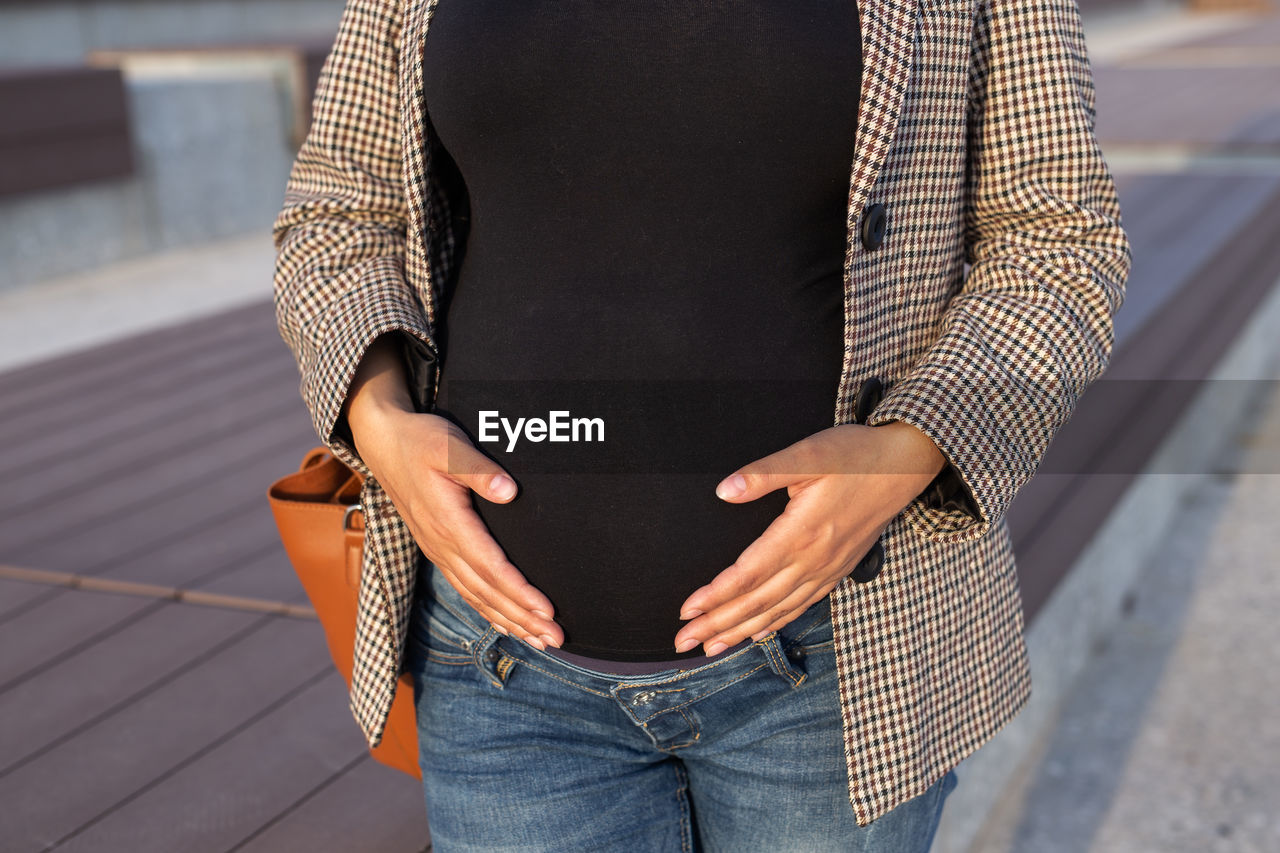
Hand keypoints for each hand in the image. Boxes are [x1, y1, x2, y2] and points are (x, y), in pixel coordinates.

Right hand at [345, 335, 562, 649]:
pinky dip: (487, 611)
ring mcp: (438, 550)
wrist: (383, 442)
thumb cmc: (421, 440)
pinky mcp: (437, 549)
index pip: (490, 567)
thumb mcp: (449, 446)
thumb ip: (478, 469)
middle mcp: (442, 544)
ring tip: (540, 640)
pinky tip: (506, 625)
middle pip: (487, 591)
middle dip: (522, 618)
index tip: (546, 609)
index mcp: (448, 522)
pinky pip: (465, 589)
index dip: (519, 591)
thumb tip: (509, 491)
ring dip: (509, 621)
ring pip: (476, 596)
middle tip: (555, 638)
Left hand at [672, 420, 945, 655]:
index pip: (748, 575)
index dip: (715, 596)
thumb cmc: (854, 455)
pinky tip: (756, 633)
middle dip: (717, 624)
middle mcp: (814, 560)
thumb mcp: (808, 455)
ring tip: (710, 648)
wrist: (905, 465)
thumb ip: (763, 474)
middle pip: (757, 601)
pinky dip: (774, 623)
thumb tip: (724, 491)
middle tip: (682, 642)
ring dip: (740, 631)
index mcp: (801, 533)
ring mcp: (827, 569)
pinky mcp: (837, 569)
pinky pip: (801, 605)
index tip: (686, 610)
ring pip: (777, 610)